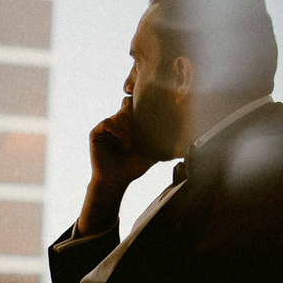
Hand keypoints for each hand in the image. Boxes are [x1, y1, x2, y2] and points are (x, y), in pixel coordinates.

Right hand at [78, 106, 163, 235]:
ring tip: (132, 144)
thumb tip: (185, 145)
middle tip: (143, 122)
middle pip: (127, 105)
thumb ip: (164, 145)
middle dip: (136, 112)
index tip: (152, 106)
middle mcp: (118, 124)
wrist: (117, 180)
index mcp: (130, 125)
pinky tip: (125, 143)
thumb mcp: (152, 153)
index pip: (135, 106)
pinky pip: (108, 122)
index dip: (141, 103)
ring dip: (128, 128)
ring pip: (119, 114)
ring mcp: (107, 127)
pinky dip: (118, 131)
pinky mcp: (97, 133)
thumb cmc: (133, 168)